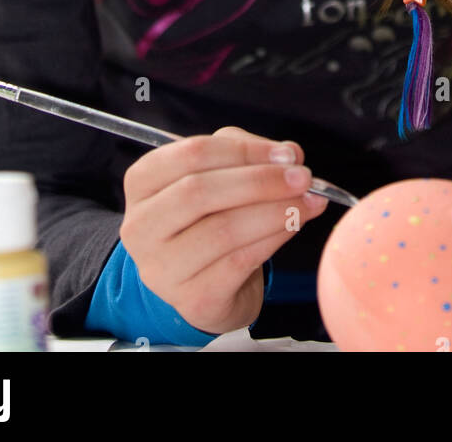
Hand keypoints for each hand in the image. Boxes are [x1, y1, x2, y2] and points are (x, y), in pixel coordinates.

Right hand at [120, 125, 326, 336]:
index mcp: (143, 182)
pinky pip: (239, 262)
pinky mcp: (192, 299)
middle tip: (303, 177)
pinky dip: (274, 239)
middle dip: (261, 181)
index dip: (243, 151)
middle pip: (201, 191)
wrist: (205, 286)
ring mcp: (162, 268)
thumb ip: (249, 155)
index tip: (286, 154)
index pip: (191, 154)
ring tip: (309, 202)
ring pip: (223, 229)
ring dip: (276, 211)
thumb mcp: (220, 175)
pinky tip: (294, 227)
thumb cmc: (209, 218)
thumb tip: (288, 154)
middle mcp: (142, 225)